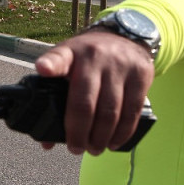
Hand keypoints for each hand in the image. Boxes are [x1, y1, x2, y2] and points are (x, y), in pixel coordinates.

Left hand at [34, 30, 154, 154]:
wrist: (125, 35)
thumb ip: (55, 95)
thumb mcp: (69, 64)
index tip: (43, 69)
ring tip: (94, 149)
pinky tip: (114, 142)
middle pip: (85, 101)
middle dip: (79, 132)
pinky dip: (122, 132)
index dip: (50, 64)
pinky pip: (132, 110)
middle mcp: (94, 56)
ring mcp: (119, 65)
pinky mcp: (140, 74)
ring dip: (101, 137)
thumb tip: (47, 142)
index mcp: (70, 53)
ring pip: (110, 111)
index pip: (58, 57)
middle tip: (76, 148)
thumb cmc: (88, 58)